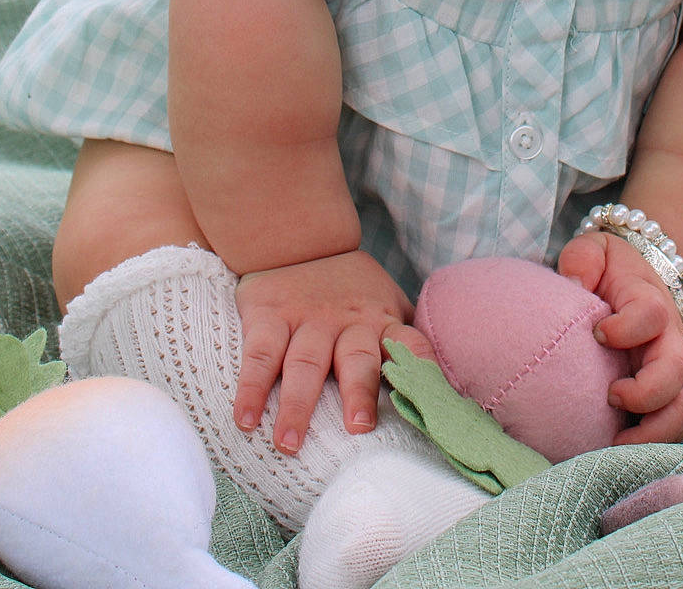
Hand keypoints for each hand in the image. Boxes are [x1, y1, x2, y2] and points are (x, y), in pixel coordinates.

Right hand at [233, 250, 424, 452]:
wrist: (300, 239)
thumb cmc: (351, 292)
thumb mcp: (385, 306)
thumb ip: (403, 342)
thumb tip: (436, 394)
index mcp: (381, 322)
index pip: (410, 344)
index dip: (422, 368)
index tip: (430, 399)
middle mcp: (348, 322)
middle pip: (357, 359)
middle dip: (359, 393)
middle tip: (358, 429)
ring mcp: (307, 319)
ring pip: (305, 362)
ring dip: (297, 404)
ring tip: (289, 443)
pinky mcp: (269, 316)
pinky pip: (260, 354)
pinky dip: (252, 387)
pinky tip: (245, 419)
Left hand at [557, 230, 682, 443]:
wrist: (635, 283)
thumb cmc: (609, 270)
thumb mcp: (594, 251)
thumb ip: (582, 259)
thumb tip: (572, 285)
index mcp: (650, 301)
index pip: (651, 315)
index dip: (627, 327)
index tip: (597, 333)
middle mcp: (668, 340)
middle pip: (677, 370)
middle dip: (647, 392)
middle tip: (610, 396)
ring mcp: (671, 371)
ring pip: (681, 407)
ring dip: (653, 431)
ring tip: (616, 442)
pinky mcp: (664, 396)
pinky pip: (670, 426)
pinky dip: (650, 444)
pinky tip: (616, 448)